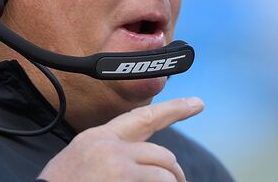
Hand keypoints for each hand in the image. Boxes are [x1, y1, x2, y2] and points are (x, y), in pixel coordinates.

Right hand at [38, 97, 203, 181]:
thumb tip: (141, 162)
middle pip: (160, 152)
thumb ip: (109, 156)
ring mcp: (116, 161)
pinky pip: (161, 181)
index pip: (141, 117)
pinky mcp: (123, 177)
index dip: (173, 109)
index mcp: (97, 138)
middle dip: (174, 173)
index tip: (196, 103)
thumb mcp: (81, 164)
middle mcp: (108, 144)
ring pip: (165, 168)